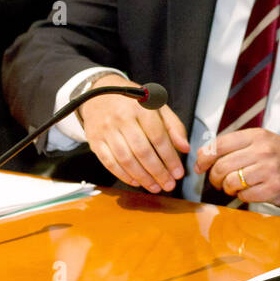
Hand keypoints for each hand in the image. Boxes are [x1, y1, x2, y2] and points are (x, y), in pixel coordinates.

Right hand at [78, 74, 189, 192]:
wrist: (98, 93)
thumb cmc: (133, 102)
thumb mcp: (157, 106)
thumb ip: (173, 126)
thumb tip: (184, 148)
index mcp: (141, 107)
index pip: (158, 137)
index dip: (170, 158)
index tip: (178, 173)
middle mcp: (122, 118)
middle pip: (142, 151)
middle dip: (158, 172)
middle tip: (169, 185)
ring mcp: (106, 130)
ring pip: (126, 160)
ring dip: (143, 178)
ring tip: (155, 187)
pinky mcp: (95, 140)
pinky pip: (109, 162)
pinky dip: (123, 175)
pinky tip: (136, 182)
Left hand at [193, 128, 279, 207]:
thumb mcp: (262, 143)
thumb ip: (234, 145)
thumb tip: (202, 155)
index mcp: (258, 135)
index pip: (220, 144)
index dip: (205, 157)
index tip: (200, 165)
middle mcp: (263, 150)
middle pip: (222, 165)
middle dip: (214, 177)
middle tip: (218, 181)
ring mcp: (269, 170)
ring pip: (230, 182)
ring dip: (227, 188)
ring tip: (233, 187)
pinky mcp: (273, 189)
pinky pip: (244, 195)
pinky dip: (242, 196)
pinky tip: (249, 192)